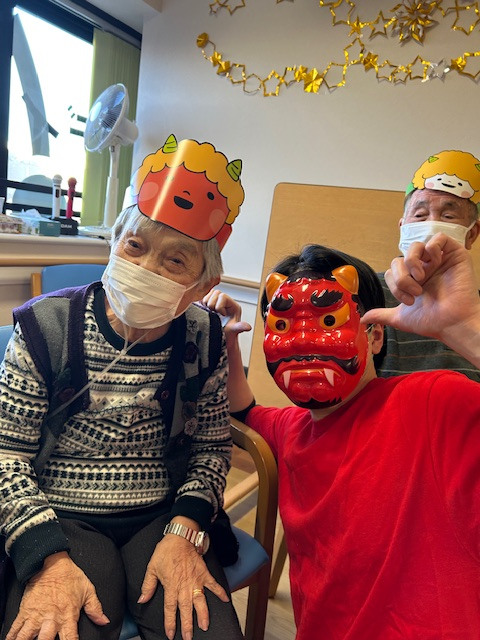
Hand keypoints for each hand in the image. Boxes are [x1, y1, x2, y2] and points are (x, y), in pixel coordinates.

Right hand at [6, 551, 108, 639]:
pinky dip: (12, 637)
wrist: (51, 562)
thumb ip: (95, 608)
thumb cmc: (70, 576)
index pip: (70, 639)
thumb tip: (104, 621)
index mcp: (68, 615)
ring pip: (27, 638)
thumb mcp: (87, 590)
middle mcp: (51, 618)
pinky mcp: (25, 611)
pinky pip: (16, 628)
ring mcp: (37, 616)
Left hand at [138, 525, 228, 639]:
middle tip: (189, 637)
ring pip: (200, 601)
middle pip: (186, 609)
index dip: (170, 623)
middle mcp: (184, 586)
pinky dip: (220, 592)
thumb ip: (148, 585)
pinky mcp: (204, 573)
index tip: (171, 634)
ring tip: (205, 626)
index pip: (170, 608)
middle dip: (188, 625)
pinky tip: (226, 600)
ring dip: (203, 614)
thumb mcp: (152, 567)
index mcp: (171, 586)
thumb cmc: (166, 551)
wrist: (180, 536)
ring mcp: (196, 580)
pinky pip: (213, 584)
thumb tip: (142, 600)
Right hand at [202, 290, 251, 346]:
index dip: (219, 306)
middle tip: (214, 314)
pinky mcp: (210, 305)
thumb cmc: (228, 334)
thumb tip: (248, 327)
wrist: (221, 340)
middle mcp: (226, 302)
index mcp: (233, 306)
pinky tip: (206, 312)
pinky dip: (202, 304)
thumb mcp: (233, 330)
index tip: (221, 315)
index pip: (223, 296)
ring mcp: (217, 302)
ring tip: (210, 314)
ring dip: (207, 304)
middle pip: (215, 293)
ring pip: (209, 295)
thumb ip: (239, 327)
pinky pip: (204, 298)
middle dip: (212, 305)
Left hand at [363, 233, 479, 346]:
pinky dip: (431, 247)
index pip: (393, 269)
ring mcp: (439, 260)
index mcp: (413, 280)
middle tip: (415, 293)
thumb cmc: (431, 321)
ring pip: (415, 247)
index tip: (408, 300)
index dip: (395, 283)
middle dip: (402, 277)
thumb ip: (382, 315)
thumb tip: (363, 318)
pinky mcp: (454, 254)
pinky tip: (434, 263)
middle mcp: (425, 268)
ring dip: (412, 262)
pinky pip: (438, 238)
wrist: (453, 323)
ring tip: (421, 278)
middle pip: (400, 259)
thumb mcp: (401, 318)